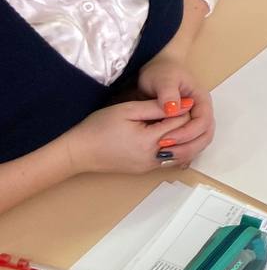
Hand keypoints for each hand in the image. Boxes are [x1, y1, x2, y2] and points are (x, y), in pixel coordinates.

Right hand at [63, 101, 194, 174]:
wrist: (78, 152)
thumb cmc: (99, 127)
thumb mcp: (128, 110)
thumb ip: (157, 107)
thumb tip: (185, 104)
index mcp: (150, 141)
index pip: (182, 123)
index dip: (183, 109)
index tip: (178, 99)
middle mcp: (153, 157)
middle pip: (185, 139)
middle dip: (186, 123)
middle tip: (178, 109)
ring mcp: (150, 167)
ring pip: (180, 152)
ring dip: (182, 137)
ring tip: (172, 121)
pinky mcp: (145, 170)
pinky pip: (169, 159)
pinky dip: (174, 147)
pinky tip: (167, 134)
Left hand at [137, 57, 215, 164]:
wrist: (158, 71)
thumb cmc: (162, 73)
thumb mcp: (163, 79)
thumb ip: (168, 93)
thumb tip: (173, 109)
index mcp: (201, 100)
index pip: (203, 121)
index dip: (187, 133)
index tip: (165, 140)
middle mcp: (201, 113)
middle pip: (205, 136)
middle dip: (187, 147)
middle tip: (165, 153)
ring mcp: (195, 122)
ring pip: (199, 143)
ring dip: (184, 153)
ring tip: (163, 158)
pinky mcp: (186, 129)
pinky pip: (189, 145)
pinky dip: (182, 155)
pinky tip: (169, 161)